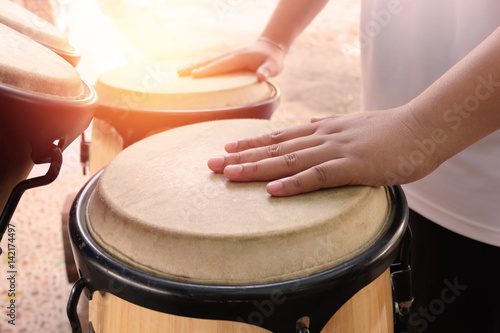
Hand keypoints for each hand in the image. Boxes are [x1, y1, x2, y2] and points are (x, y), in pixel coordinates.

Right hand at [177, 39, 285, 80]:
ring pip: (207, 60)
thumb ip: (267, 71)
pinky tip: (190, 69)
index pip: (220, 65)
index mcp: (238, 58)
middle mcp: (230, 54)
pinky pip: (210, 61)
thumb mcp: (273, 66)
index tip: (195, 74)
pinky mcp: (227, 57)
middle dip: (193, 67)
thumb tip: (262, 77)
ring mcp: (227, 55)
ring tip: (178, 71)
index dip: (208, 70)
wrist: (271, 47)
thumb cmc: (272, 60)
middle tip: (178, 73)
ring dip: (193, 65)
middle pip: (209, 61)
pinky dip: (199, 64)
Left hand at [208, 107, 442, 195]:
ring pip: (288, 160)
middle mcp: (322, 137)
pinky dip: (294, 184)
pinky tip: (273, 190)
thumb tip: (312, 122)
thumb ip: (331, 124)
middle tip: (211, 164)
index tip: (226, 148)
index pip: (279, 136)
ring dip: (257, 168)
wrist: (424, 127)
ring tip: (229, 174)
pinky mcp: (353, 166)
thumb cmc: (392, 130)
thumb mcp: (355, 123)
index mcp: (323, 130)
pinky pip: (318, 176)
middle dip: (241, 156)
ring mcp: (336, 150)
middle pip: (274, 148)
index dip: (251, 143)